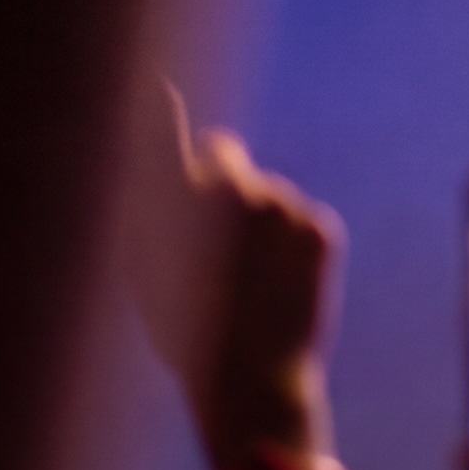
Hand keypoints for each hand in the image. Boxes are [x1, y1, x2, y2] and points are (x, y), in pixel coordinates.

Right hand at [170, 96, 338, 466]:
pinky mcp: (321, 226)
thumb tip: (151, 151)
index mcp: (172, 206)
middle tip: (218, 235)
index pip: (161, 136)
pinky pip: (302, 220)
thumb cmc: (189, 336)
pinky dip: (294, 246)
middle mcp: (227, 193)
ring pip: (266, 195)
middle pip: (224, 151)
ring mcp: (279, 206)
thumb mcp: (149, 274)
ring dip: (259, 225)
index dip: (159, 111)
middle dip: (222, 176)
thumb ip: (148, 207)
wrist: (254, 385)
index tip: (158, 84)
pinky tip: (281, 287)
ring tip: (250, 285)